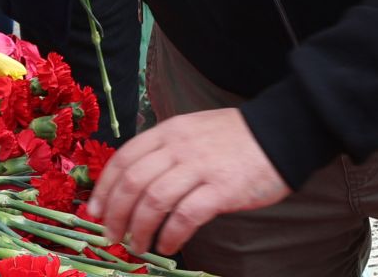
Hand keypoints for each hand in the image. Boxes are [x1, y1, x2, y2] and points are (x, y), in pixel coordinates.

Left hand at [86, 109, 289, 254]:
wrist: (281, 133)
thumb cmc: (236, 138)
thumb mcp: (194, 131)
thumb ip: (167, 150)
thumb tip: (136, 183)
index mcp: (170, 131)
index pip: (124, 159)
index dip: (104, 189)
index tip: (96, 212)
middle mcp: (180, 147)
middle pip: (133, 183)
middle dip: (116, 214)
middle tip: (113, 236)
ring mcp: (200, 167)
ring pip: (153, 202)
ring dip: (139, 230)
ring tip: (138, 246)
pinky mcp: (221, 189)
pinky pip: (184, 217)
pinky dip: (170, 235)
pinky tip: (168, 246)